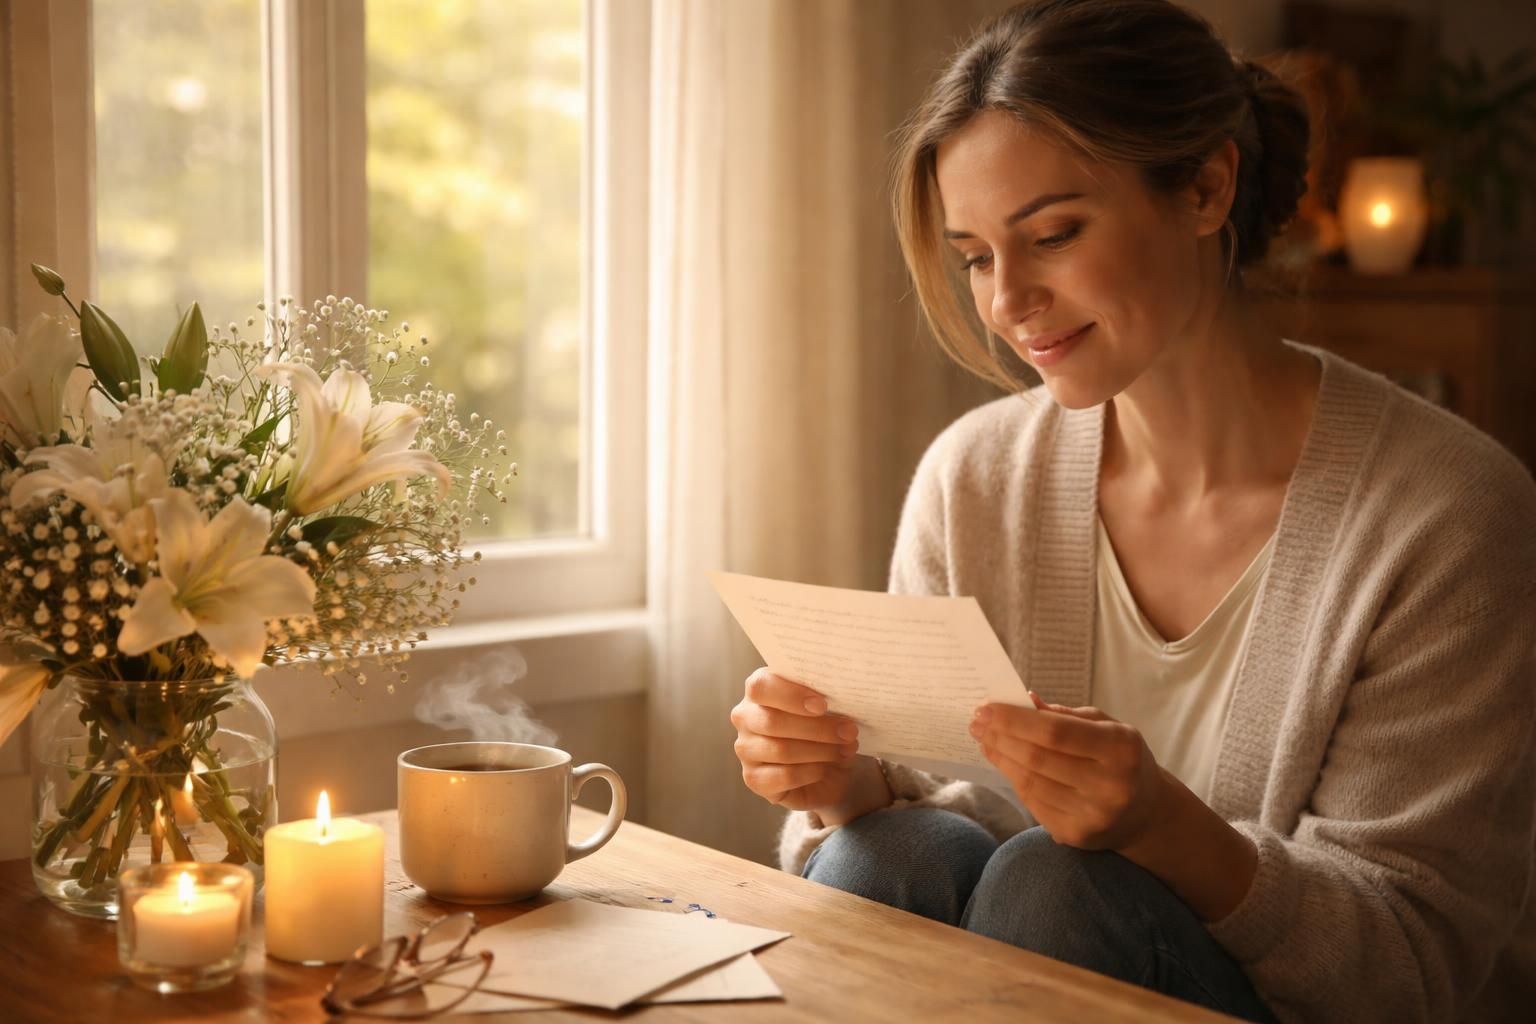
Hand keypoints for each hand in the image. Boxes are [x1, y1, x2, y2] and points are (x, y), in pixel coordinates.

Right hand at [730, 669, 860, 812]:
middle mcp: (745, 717)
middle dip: (816, 728)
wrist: (827, 769)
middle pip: (772, 721)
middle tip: (848, 731)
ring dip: (819, 751)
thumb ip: (827, 699)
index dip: (791, 695)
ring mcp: (746, 749)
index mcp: (759, 689)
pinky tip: (824, 769)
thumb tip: (842, 702)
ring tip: (844, 749)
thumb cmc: (824, 728)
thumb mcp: (828, 708)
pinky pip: (784, 776)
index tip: (822, 705)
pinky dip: (810, 772)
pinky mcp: (753, 779)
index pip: (761, 686)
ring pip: (780, 750)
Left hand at [970, 694, 1168, 851]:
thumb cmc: (1121, 760)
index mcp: (1121, 749)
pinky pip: (1033, 803)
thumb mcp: (1107, 727)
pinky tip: (1004, 763)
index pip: (1056, 732)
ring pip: (1030, 783)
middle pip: (1037, 758)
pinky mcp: (1076, 836)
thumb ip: (1065, 715)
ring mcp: (1092, 816)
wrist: (1146, 814)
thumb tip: (1024, 700)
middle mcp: (1110, 786)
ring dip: (1001, 758)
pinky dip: (1015, 779)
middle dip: (1001, 737)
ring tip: (985, 740)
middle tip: (977, 722)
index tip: (987, 708)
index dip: (1016, 720)